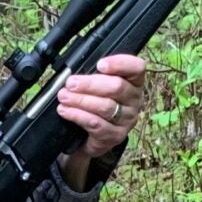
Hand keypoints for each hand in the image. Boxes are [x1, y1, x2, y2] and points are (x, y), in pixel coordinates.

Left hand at [56, 53, 150, 167]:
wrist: (91, 136)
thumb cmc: (96, 104)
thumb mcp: (98, 87)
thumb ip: (93, 76)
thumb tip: (75, 73)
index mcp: (134, 82)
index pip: (137, 68)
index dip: (120, 64)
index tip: (100, 64)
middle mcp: (135, 100)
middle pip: (117, 87)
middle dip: (90, 84)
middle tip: (70, 83)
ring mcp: (127, 119)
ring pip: (106, 106)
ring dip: (81, 100)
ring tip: (64, 97)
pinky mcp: (116, 136)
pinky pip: (97, 124)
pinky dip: (78, 116)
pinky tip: (66, 111)